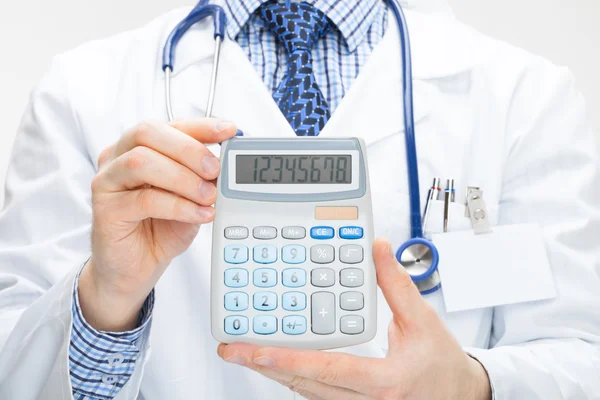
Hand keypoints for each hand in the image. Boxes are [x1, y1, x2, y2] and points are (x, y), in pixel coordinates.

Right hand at [79, 119, 236, 330]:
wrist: (136, 269)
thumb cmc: (161, 229)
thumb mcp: (192, 198)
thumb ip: (204, 178)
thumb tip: (228, 164)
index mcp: (142, 147)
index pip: (171, 124)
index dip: (202, 126)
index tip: (230, 131)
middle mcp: (119, 157)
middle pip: (148, 132)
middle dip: (189, 149)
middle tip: (214, 170)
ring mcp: (108, 181)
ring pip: (142, 161)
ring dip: (183, 178)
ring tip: (208, 197)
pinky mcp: (105, 209)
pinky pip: (144, 199)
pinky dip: (179, 206)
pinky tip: (199, 214)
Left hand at [218, 238, 491, 399]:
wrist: (459, 395)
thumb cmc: (442, 362)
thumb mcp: (423, 319)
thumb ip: (397, 283)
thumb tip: (378, 248)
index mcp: (383, 381)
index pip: (325, 369)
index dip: (286, 358)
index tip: (253, 349)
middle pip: (303, 386)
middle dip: (264, 367)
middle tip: (233, 349)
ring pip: (305, 393)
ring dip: (274, 372)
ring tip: (247, 352)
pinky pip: (315, 394)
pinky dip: (293, 376)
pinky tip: (278, 361)